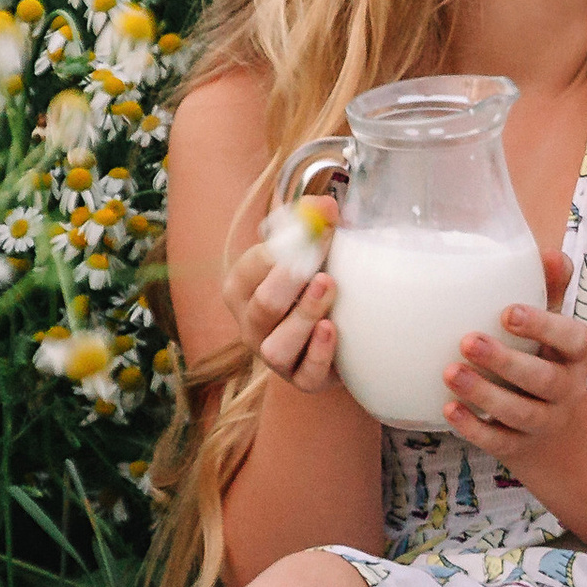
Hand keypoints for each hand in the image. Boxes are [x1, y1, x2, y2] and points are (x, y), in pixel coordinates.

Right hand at [222, 233, 341, 394]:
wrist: (343, 331)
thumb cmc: (316, 281)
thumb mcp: (313, 250)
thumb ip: (315, 223)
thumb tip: (327, 206)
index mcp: (243, 287)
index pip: (252, 266)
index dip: (286, 247)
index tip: (319, 229)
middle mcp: (250, 324)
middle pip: (262, 306)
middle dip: (289, 282)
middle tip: (319, 264)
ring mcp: (273, 356)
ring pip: (277, 345)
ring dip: (304, 316)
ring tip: (329, 289)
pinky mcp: (301, 380)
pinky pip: (304, 373)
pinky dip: (318, 352)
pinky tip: (332, 329)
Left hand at [444, 250, 586, 460]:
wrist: (553, 429)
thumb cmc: (544, 357)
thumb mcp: (552, 324)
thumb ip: (549, 289)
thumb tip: (548, 254)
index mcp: (576, 354)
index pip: (574, 340)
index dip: (544, 327)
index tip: (507, 313)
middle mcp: (566, 389)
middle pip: (545, 380)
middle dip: (507, 362)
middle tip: (467, 341)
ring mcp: (544, 421)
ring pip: (520, 413)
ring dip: (484, 393)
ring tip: (450, 373)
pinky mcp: (519, 446)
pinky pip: (499, 441)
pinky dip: (473, 428)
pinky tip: (448, 409)